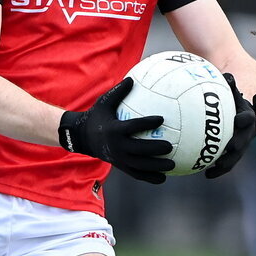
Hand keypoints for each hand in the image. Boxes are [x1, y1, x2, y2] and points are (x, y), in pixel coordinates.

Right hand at [59, 77, 174, 183]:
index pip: (133, 127)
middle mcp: (117, 146)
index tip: (161, 119)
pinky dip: (150, 177)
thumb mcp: (104, 102)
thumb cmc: (97, 116)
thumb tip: (132, 78)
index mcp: (114, 130)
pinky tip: (164, 177)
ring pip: (140, 166)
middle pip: (138, 150)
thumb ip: (118, 92)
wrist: (82, 137)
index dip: (147, 123)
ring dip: (156, 167)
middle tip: (169, 146)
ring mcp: (119, 158)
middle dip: (154, 150)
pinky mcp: (120, 166)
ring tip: (172, 164)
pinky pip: (137, 174)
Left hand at [205, 74, 255, 178]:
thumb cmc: (230, 87)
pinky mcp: (236, 149)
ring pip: (236, 155)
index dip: (244, 119)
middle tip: (228, 149)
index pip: (249, 116)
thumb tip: (222, 74)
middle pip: (244, 140)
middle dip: (237, 145)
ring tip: (211, 171)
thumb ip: (225, 81)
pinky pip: (227, 159)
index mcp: (249, 114)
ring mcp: (243, 141)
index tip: (238, 120)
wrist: (243, 97)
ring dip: (225, 164)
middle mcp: (249, 130)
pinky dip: (217, 167)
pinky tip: (204, 172)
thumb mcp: (228, 82)